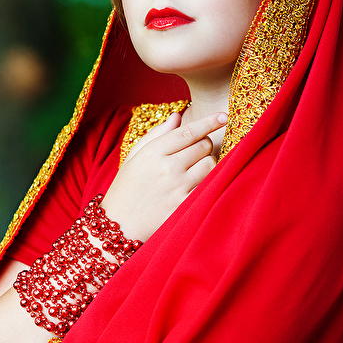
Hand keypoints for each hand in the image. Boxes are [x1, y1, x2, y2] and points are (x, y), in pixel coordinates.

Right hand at [102, 111, 227, 241]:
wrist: (118, 226)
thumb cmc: (126, 189)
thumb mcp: (133, 157)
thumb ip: (156, 135)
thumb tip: (178, 116)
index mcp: (152, 152)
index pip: (189, 131)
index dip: (209, 122)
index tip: (223, 116)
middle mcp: (166, 168)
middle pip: (203, 145)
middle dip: (204, 145)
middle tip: (196, 153)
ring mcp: (177, 188)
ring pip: (211, 164)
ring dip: (209, 163)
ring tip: (196, 169)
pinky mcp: (185, 206)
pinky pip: (210, 185)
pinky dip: (210, 182)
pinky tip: (200, 184)